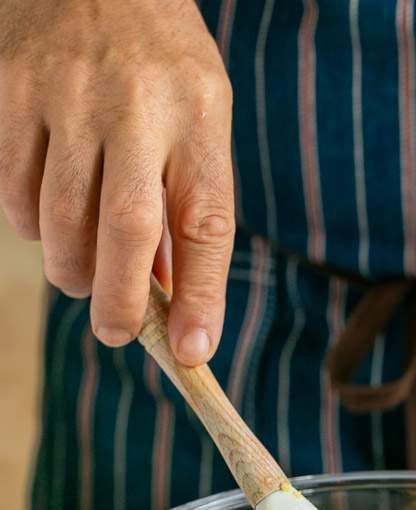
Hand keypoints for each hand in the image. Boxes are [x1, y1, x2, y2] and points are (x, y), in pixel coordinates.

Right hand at [0, 0, 233, 363]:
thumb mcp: (199, 119)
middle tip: (118, 333)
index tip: (193, 351)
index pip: (206, 225)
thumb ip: (187, 202)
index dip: (202, 296)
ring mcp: (68, 98)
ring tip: (84, 275)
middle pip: (126, 231)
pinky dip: (32, 228)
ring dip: (72, 271)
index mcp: (198, 118)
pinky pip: (14, 192)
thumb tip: (168, 291)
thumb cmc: (160, 63)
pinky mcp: (13, 94)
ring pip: (61, 221)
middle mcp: (136, 109)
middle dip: (122, 302)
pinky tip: (51, 219)